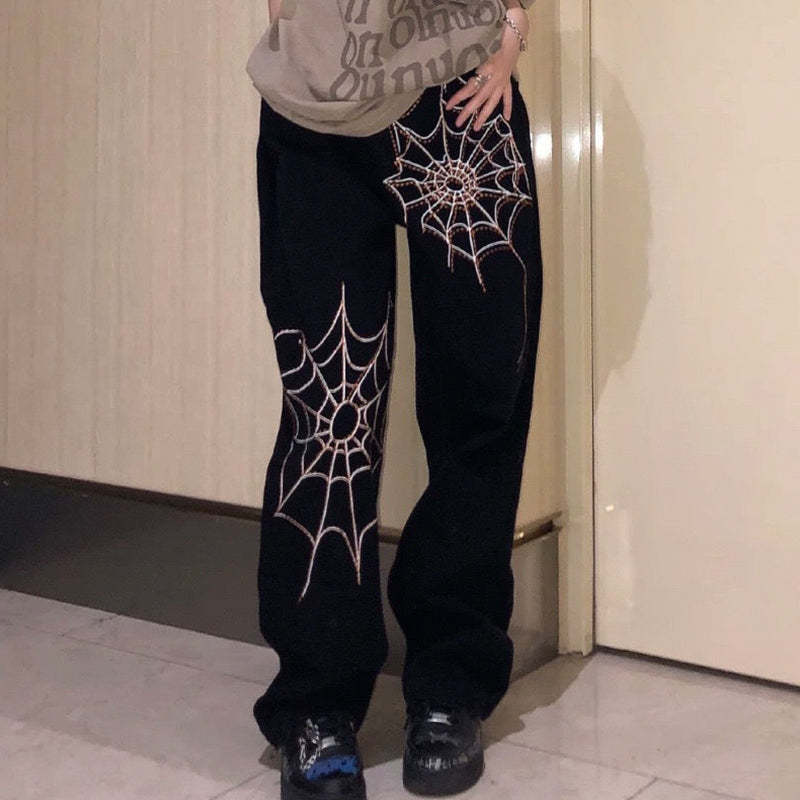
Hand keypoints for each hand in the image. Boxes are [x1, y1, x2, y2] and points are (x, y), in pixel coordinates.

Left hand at [445, 9, 528, 129]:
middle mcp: (495, 80)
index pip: (470, 87)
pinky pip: (508, 96)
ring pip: (492, 102)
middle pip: (479, 99)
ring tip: (476, 128)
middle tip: (458, 123)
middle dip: (468, 112)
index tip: (448, 106)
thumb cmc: (494, 39)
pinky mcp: (507, 81)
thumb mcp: (480, 50)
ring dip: (484, 115)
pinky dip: (508, 106)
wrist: (514, 34)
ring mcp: (502, 82)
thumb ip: (470, 62)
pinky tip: (506, 118)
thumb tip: (458, 77)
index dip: (458, 97)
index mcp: (487, 71)